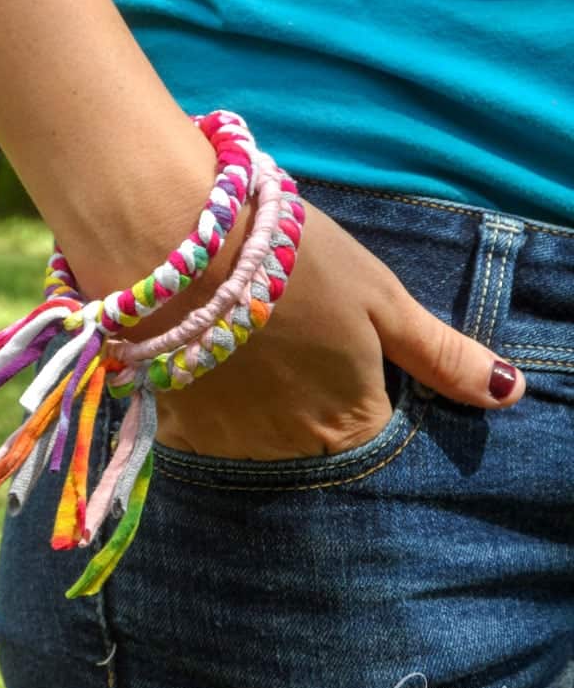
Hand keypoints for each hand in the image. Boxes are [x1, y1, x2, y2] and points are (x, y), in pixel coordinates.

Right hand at [142, 199, 525, 459]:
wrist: (176, 236)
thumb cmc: (294, 260)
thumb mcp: (380, 298)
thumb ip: (441, 355)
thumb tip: (511, 395)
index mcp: (351, 422)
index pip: (376, 439)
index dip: (367, 398)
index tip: (344, 358)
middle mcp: (293, 451)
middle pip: (317, 445)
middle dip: (313, 407)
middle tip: (291, 346)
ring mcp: (232, 446)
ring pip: (262, 441)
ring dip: (263, 409)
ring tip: (251, 349)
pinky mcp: (180, 429)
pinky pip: (209, 436)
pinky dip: (215, 408)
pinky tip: (212, 363)